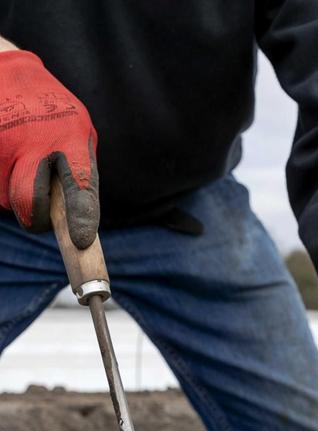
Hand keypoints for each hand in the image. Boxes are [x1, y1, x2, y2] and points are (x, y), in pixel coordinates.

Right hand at [0, 50, 97, 247]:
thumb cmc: (52, 112)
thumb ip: (80, 172)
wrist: (7, 74)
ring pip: (5, 200)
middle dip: (37, 218)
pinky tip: (6, 158)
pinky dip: (1, 183)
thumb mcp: (78, 131)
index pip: (79, 184)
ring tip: (22, 166)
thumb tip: (81, 222)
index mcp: (69, 135)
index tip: (80, 241)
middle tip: (42, 215)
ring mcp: (0, 144)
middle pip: (28, 203)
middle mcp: (31, 139)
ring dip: (15, 195)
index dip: (80, 216)